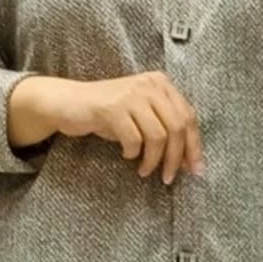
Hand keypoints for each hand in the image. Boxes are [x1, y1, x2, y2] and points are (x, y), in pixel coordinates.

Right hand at [59, 72, 205, 183]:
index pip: (188, 116)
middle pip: (177, 127)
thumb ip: (164, 129)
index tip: (194, 170)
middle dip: (175, 158)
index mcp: (161, 83)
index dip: (194, 146)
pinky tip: (126, 155)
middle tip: (168, 177)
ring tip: (144, 170)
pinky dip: (133, 153)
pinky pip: (134, 139)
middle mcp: (149, 84)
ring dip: (153, 160)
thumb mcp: (141, 115)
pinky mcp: (112, 107)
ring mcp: (131, 94)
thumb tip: (186, 161)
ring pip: (158, 136)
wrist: (69, 103)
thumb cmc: (108, 114)